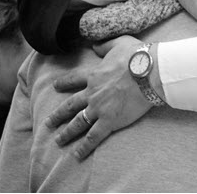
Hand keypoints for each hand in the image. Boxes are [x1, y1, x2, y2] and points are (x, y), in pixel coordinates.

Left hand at [45, 36, 151, 159]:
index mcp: (94, 75)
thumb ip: (105, 45)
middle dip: (58, 115)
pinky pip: (93, 137)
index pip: (74, 79)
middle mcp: (92, 93)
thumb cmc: (137, 56)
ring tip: (58, 141)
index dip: (64, 83)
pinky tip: (76, 155)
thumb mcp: (119, 42)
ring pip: (78, 123)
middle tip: (48, 123)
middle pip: (70, 105)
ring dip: (67, 133)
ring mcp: (99, 108)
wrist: (149, 71)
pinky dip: (84, 147)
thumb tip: (95, 45)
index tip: (55, 86)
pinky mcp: (109, 121)